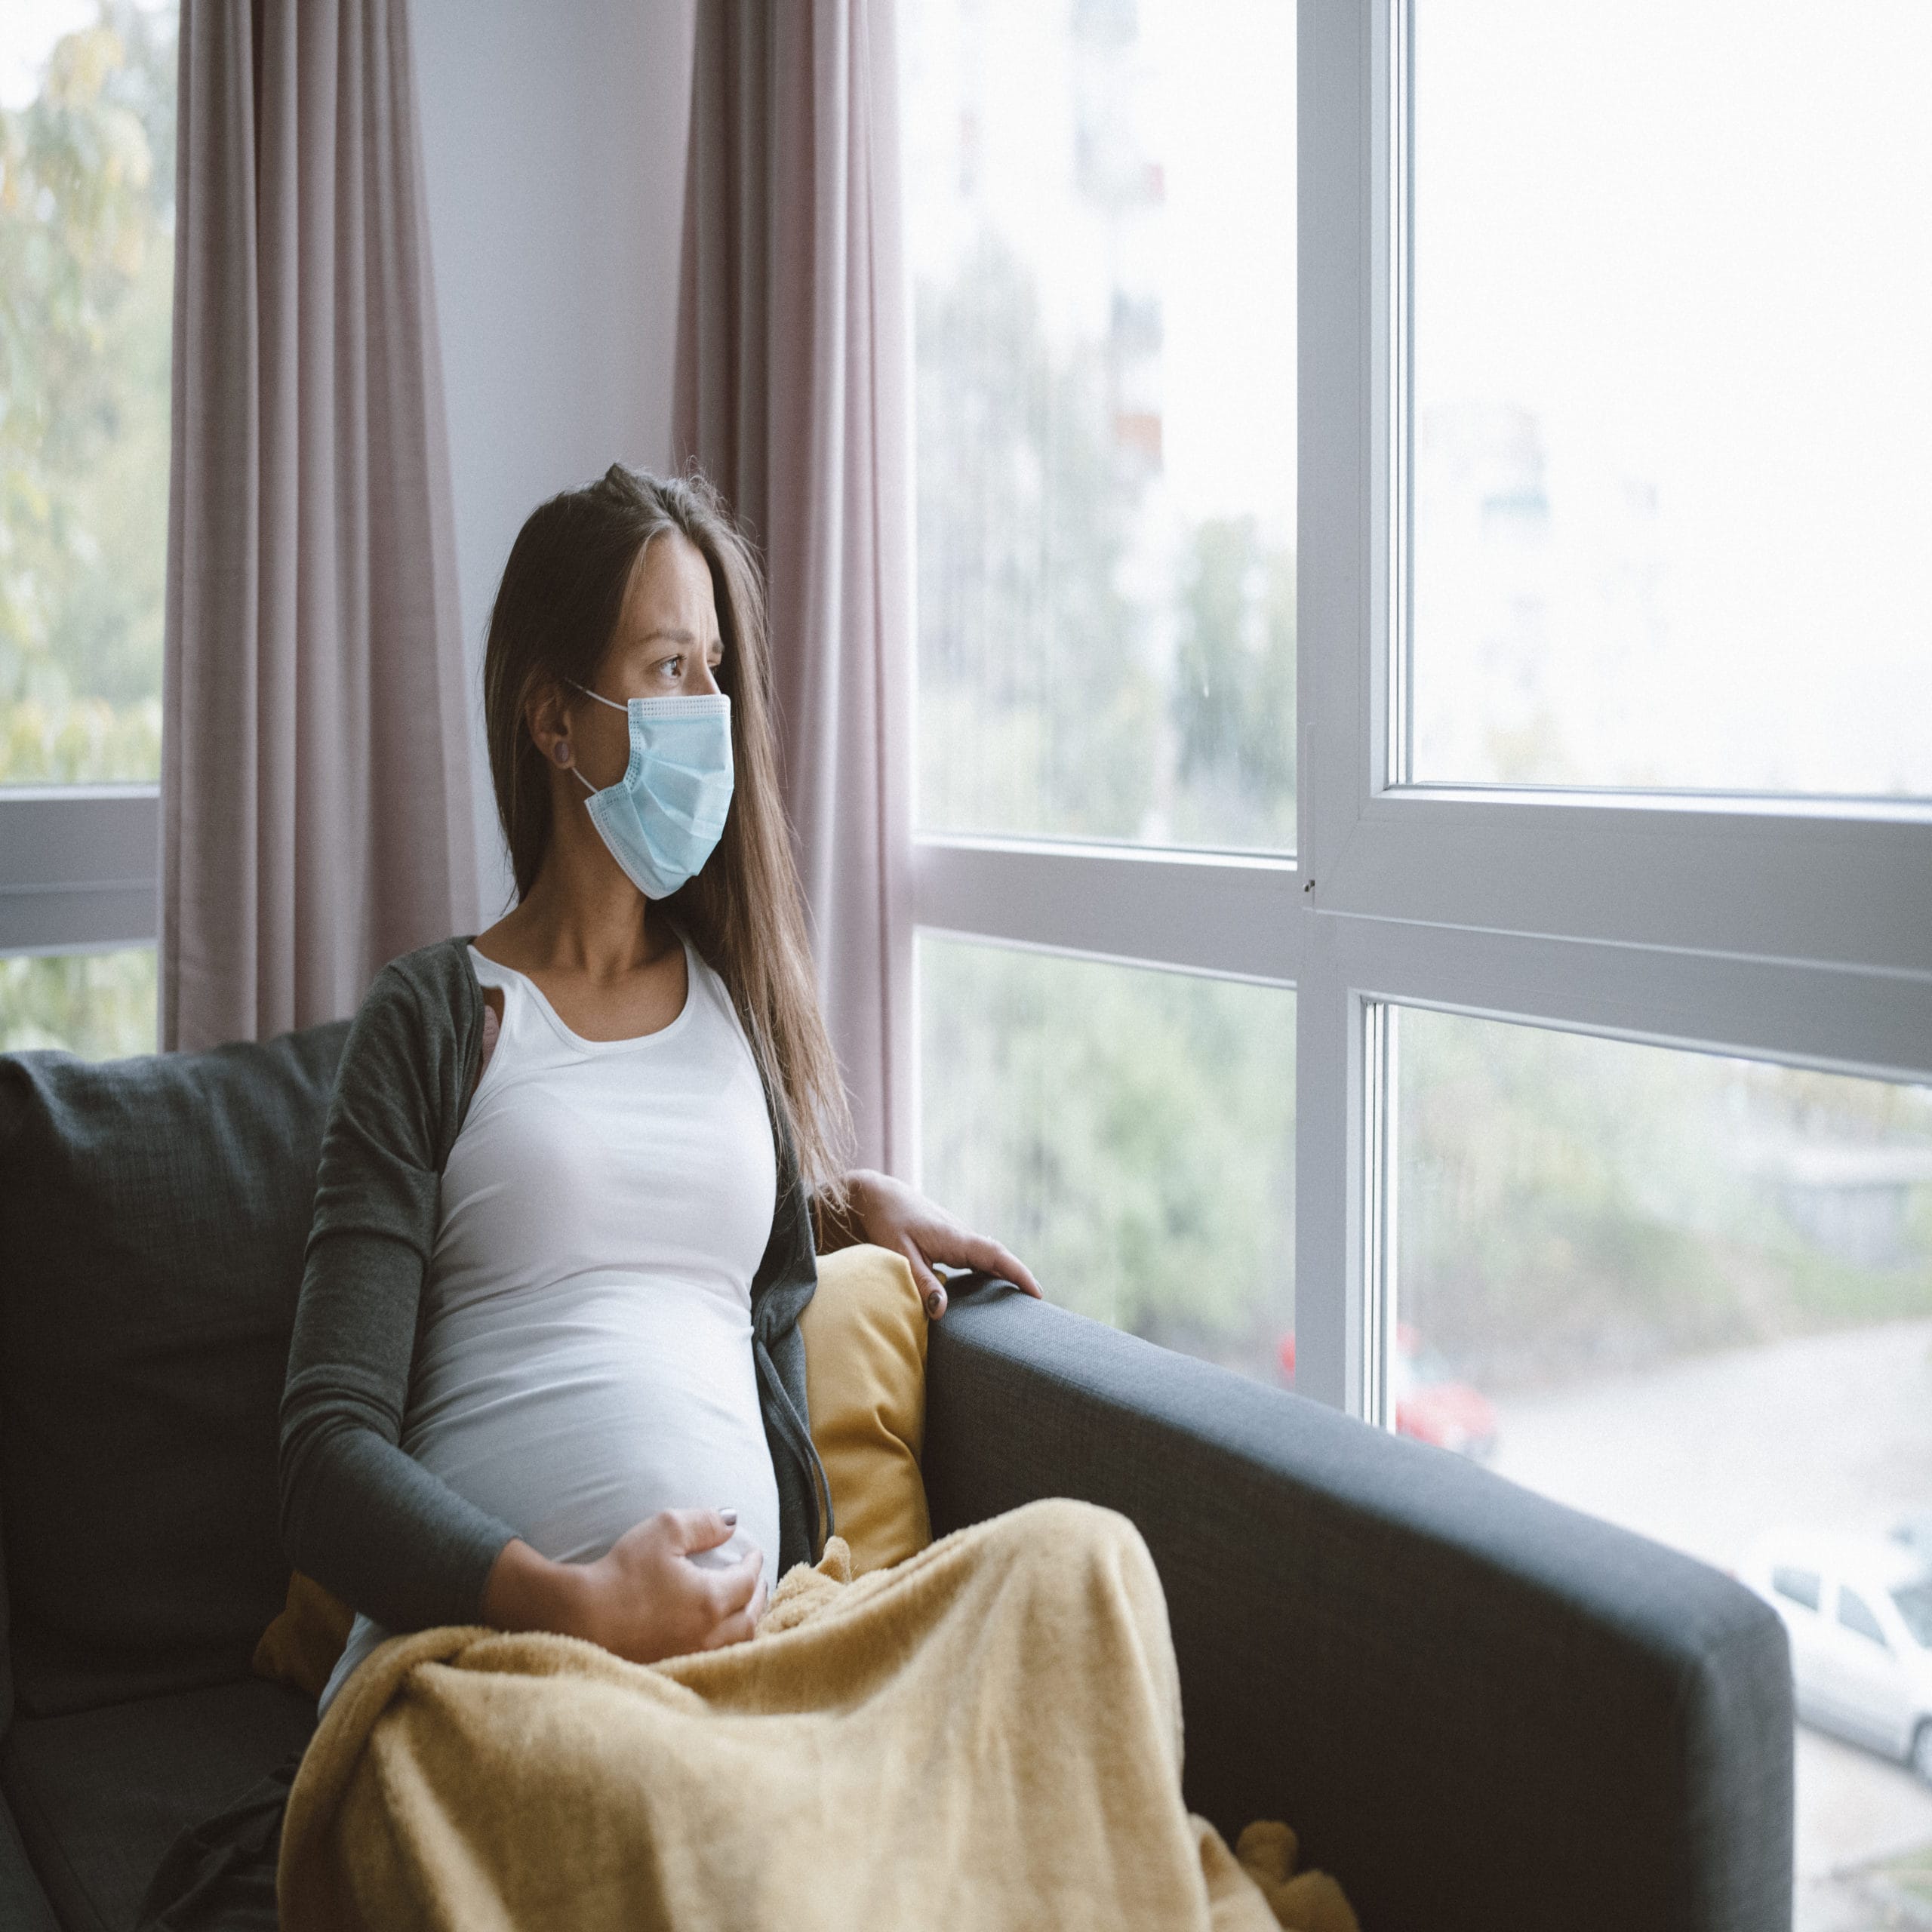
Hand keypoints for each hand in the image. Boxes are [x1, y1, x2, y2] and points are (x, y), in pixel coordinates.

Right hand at [482, 1508, 765, 1664]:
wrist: (578, 1618)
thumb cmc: (621, 1573)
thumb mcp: (664, 1531)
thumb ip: (703, 1523)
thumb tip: (733, 1521)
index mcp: (710, 1600)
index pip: (748, 1581)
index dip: (754, 1564)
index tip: (753, 1553)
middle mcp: (708, 1635)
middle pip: (749, 1618)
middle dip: (758, 1596)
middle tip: (757, 1581)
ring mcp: (690, 1657)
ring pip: (736, 1644)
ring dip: (746, 1623)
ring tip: (744, 1609)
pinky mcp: (672, 1670)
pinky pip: (713, 1659)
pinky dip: (725, 1645)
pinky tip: (716, 1637)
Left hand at [842, 1168, 1043, 1320]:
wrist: (875, 1194)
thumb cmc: (887, 1220)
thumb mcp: (899, 1254)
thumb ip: (921, 1282)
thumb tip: (942, 1312)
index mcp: (955, 1238)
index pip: (996, 1256)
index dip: (1018, 1273)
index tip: (1037, 1292)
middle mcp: (961, 1235)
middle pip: (999, 1257)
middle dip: (1018, 1278)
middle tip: (1036, 1307)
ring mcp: (956, 1235)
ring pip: (988, 1257)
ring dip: (1004, 1275)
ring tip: (1017, 1302)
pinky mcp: (948, 1239)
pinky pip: (975, 1256)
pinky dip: (987, 1271)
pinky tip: (987, 1287)